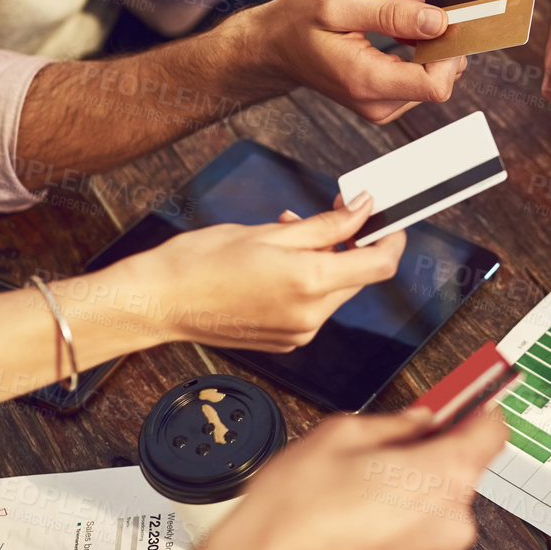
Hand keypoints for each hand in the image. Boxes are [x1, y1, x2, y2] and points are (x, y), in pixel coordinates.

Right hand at [83, 406, 507, 549]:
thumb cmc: (293, 506)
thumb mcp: (341, 434)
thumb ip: (395, 423)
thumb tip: (422, 419)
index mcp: (442, 476)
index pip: (492, 431)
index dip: (476, 411)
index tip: (464, 402)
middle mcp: (450, 524)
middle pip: (458, 476)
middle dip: (428, 461)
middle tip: (381, 455)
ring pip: (434, 515)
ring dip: (408, 502)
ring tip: (354, 499)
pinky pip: (414, 549)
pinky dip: (393, 536)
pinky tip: (351, 530)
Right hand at [94, 197, 406, 350]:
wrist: (159, 302)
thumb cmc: (202, 262)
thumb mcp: (269, 232)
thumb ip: (325, 224)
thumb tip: (362, 209)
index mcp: (308, 283)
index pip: (378, 265)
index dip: (391, 239)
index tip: (388, 219)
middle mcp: (309, 315)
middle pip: (357, 276)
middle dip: (350, 242)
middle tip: (327, 211)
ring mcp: (298, 332)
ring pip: (334, 290)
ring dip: (324, 260)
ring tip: (289, 232)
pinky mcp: (285, 341)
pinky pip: (313, 307)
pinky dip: (307, 282)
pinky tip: (279, 262)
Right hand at [252, 0, 466, 122]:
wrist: (272, 46)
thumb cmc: (297, 20)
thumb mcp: (339, 4)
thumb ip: (392, 16)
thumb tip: (440, 23)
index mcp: (366, 82)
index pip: (436, 84)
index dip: (448, 49)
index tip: (437, 14)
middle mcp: (378, 103)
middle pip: (440, 79)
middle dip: (436, 35)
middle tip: (405, 1)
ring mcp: (382, 105)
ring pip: (433, 75)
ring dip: (426, 37)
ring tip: (393, 7)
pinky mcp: (384, 98)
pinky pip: (420, 75)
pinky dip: (417, 46)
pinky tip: (395, 24)